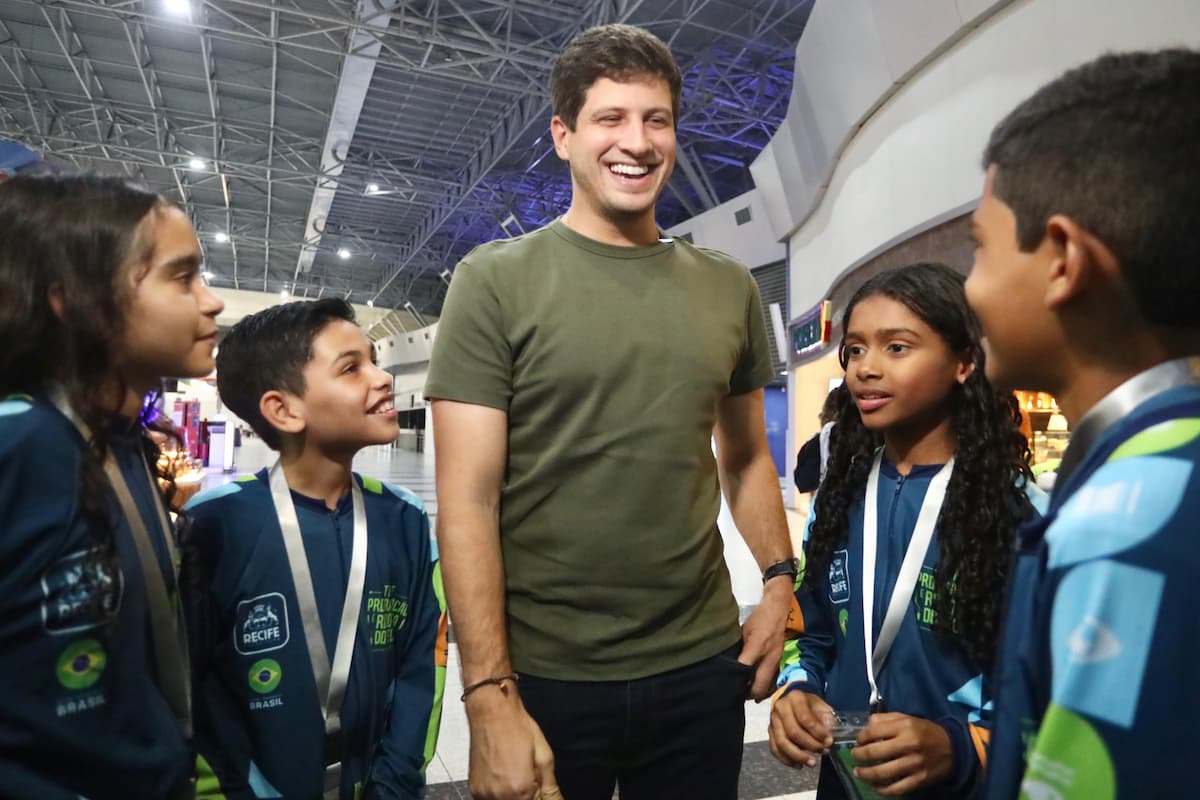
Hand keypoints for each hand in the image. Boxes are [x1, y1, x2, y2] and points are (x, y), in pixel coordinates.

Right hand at [465, 687, 559, 799]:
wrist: (491, 712)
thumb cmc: (515, 727)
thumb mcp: (544, 756)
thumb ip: (550, 786)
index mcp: (519, 789)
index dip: (540, 796)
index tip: (539, 787)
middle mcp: (498, 795)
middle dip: (528, 796)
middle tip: (530, 778)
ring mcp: (483, 793)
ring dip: (513, 795)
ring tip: (516, 773)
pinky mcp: (474, 788)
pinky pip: (490, 799)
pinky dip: (500, 793)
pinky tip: (505, 775)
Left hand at [739, 578, 791, 699]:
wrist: (778, 610)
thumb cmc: (758, 618)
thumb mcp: (743, 630)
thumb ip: (738, 648)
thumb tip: (727, 663)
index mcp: (757, 646)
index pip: (744, 669)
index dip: (735, 680)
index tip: (727, 686)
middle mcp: (769, 657)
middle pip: (758, 686)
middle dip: (747, 694)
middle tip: (736, 695)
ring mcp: (777, 661)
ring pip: (768, 687)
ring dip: (757, 692)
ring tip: (745, 693)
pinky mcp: (780, 662)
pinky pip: (773, 681)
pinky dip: (765, 687)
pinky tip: (756, 688)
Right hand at [769, 689, 833, 768]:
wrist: (793, 700)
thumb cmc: (809, 704)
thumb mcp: (821, 705)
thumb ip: (826, 718)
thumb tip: (828, 733)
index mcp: (795, 698)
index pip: (805, 718)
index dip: (818, 732)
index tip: (829, 741)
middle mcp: (781, 708)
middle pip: (792, 731)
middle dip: (810, 745)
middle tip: (823, 751)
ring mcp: (773, 721)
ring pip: (781, 742)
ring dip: (798, 756)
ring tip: (811, 763)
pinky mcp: (770, 732)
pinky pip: (774, 749)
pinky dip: (786, 759)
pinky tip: (798, 764)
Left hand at [850, 713, 952, 795]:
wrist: (953, 749)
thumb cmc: (925, 731)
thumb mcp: (907, 718)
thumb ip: (885, 719)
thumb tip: (866, 726)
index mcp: (904, 727)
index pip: (873, 732)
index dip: (861, 737)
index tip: (858, 741)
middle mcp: (908, 745)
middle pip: (875, 752)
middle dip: (859, 755)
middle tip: (854, 756)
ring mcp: (914, 765)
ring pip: (882, 773)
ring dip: (865, 774)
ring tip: (858, 772)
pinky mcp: (919, 780)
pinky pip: (896, 789)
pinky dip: (882, 790)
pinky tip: (874, 787)